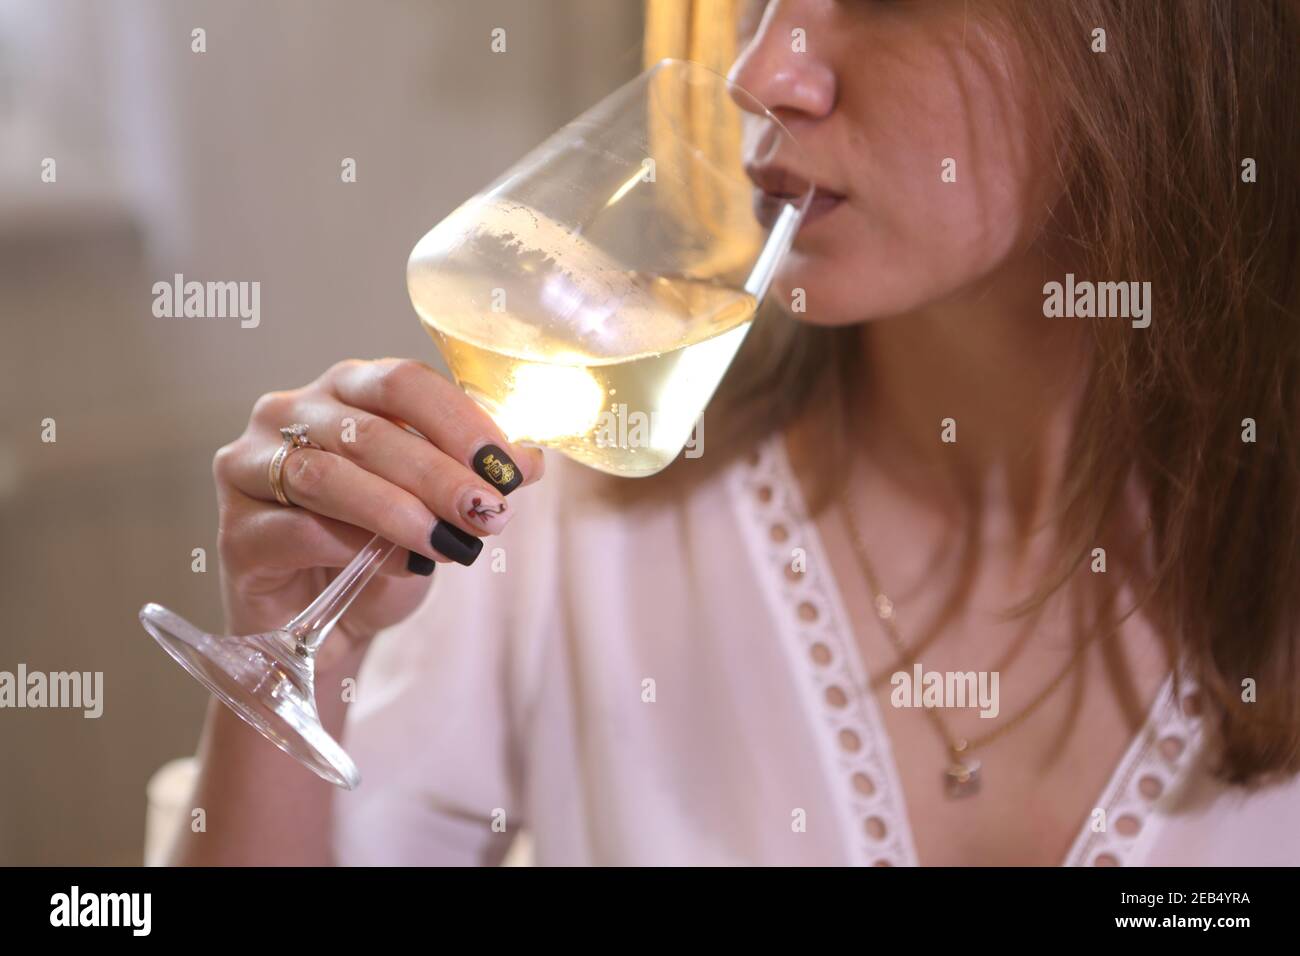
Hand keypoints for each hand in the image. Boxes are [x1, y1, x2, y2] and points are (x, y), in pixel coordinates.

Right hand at [211, 358, 543, 661]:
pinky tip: (391, 565)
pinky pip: (297, 529)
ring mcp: (249, 468)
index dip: (457, 420)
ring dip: (399, 509)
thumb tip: (529, 461)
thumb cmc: (378, 553)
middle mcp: (288, 414)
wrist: (323, 628)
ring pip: (328, 475)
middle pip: (368, 430)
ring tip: (451, 542)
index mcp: (344, 391)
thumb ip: (474, 477)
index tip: (504, 464)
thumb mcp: (437, 510)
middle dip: (439, 474)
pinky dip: (352, 546)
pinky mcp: (233, 531)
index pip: (402, 383)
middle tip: (488, 511)